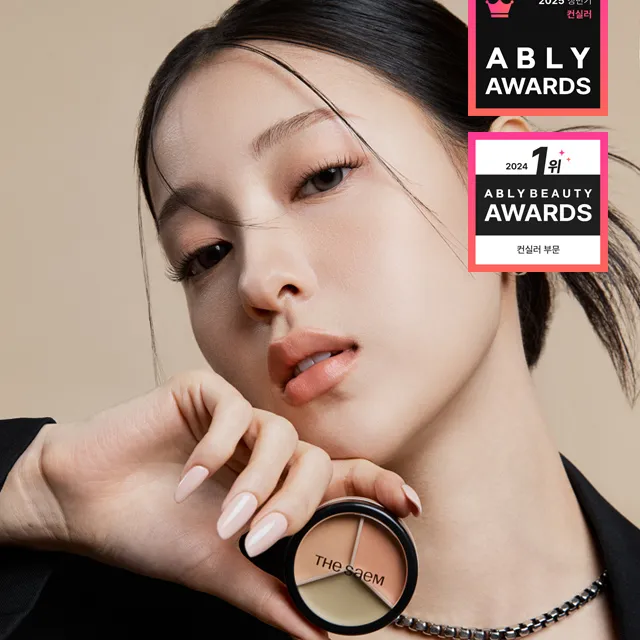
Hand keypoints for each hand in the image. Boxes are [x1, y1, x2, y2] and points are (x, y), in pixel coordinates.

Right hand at [7, 369, 421, 639]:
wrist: (85, 503)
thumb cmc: (154, 534)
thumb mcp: (221, 571)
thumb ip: (273, 595)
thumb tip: (323, 636)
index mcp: (274, 487)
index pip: (338, 480)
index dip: (377, 486)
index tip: (412, 505)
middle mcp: (263, 450)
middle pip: (314, 460)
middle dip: (298, 502)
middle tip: (261, 537)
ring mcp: (236, 419)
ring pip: (279, 434)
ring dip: (256, 482)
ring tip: (223, 520)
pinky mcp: (203, 393)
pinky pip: (233, 409)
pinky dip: (218, 445)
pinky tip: (190, 475)